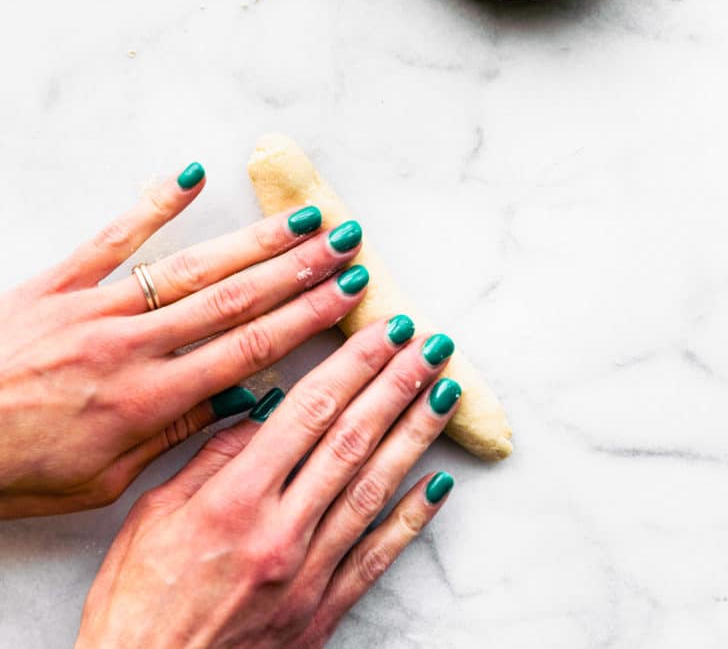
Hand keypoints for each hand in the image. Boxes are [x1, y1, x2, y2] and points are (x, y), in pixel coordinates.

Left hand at [0, 161, 367, 517]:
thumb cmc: (16, 468)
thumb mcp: (102, 479)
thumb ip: (172, 434)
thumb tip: (237, 402)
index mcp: (148, 400)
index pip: (247, 350)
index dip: (305, 320)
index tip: (346, 297)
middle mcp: (132, 346)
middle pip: (234, 300)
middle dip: (298, 271)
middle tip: (344, 246)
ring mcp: (95, 306)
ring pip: (190, 267)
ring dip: (252, 241)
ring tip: (300, 220)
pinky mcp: (57, 281)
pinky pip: (112, 235)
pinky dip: (154, 204)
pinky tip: (192, 175)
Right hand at [76, 318, 459, 648]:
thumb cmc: (136, 600)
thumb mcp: (154, 515)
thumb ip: (212, 458)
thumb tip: (264, 411)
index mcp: (234, 500)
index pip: (308, 412)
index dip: (352, 364)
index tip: (382, 331)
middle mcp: (280, 532)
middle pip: (351, 440)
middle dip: (395, 385)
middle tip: (429, 345)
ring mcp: (308, 574)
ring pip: (374, 488)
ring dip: (414, 434)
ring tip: (445, 393)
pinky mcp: (322, 611)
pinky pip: (377, 556)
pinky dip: (412, 517)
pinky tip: (438, 482)